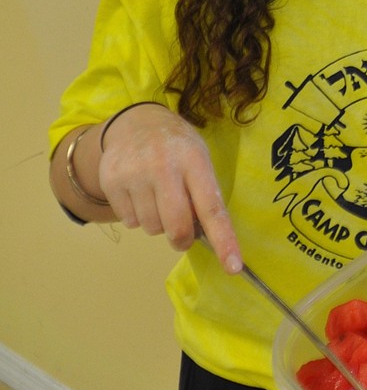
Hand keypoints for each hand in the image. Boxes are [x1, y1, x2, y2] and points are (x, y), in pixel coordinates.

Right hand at [98, 104, 241, 272]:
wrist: (136, 122)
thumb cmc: (177, 148)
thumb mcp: (199, 159)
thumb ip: (204, 194)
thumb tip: (204, 237)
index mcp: (194, 160)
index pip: (211, 207)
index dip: (224, 240)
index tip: (233, 266)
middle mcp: (163, 165)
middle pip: (177, 226)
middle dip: (182, 239)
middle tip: (183, 234)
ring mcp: (134, 173)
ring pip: (152, 228)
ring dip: (159, 224)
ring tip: (158, 198)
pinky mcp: (111, 181)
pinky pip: (129, 222)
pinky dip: (138, 216)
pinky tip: (140, 194)